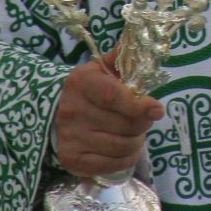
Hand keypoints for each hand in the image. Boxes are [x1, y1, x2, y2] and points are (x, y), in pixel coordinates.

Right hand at [53, 58, 164, 177]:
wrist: (53, 112)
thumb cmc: (86, 89)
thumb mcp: (99, 69)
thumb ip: (121, 59)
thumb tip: (141, 46)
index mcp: (82, 82)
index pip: (113, 95)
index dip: (138, 104)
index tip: (157, 109)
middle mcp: (73, 110)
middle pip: (123, 124)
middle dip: (143, 123)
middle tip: (145, 119)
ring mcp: (71, 137)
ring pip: (121, 146)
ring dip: (137, 141)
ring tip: (135, 134)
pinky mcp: (72, 159)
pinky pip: (112, 164)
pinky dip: (127, 159)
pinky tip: (127, 149)